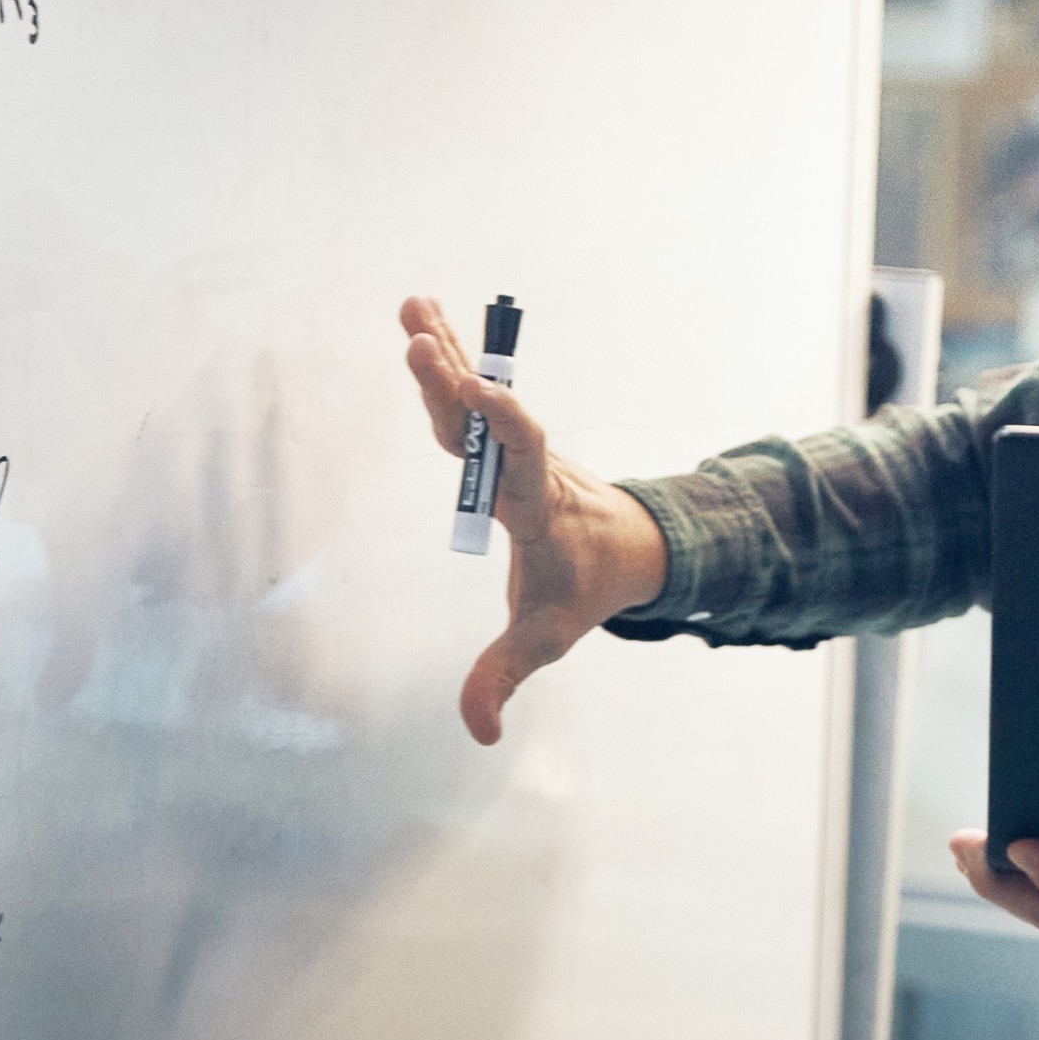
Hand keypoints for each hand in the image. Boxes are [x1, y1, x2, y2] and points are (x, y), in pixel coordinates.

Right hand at [402, 294, 668, 743]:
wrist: (625, 546)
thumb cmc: (581, 590)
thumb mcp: (545, 635)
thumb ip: (505, 676)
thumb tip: (478, 734)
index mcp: (539, 506)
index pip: (527, 458)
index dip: (508, 427)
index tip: (486, 394)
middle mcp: (527, 464)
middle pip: (487, 420)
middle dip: (455, 384)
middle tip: (421, 342)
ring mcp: (513, 445)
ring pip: (475, 395)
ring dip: (446, 350)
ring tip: (413, 305)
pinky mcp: (501, 436)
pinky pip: (469, 393)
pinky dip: (447, 356)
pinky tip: (421, 319)